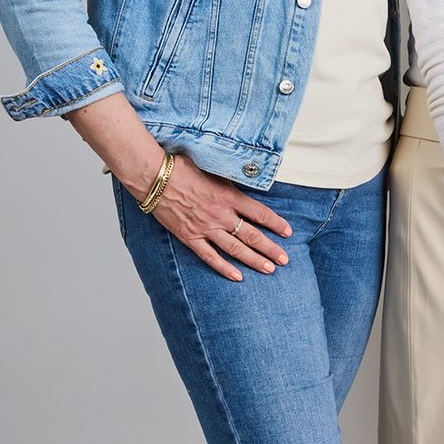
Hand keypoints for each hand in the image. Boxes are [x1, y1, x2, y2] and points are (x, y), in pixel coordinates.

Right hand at [154, 156, 291, 280]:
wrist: (155, 177)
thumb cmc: (182, 167)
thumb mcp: (213, 168)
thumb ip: (231, 179)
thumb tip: (247, 177)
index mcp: (229, 196)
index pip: (260, 213)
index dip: (276, 224)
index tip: (287, 232)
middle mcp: (221, 215)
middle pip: (252, 236)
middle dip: (271, 249)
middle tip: (284, 260)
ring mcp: (206, 228)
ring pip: (235, 249)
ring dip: (254, 260)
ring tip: (269, 269)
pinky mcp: (190, 237)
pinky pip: (210, 257)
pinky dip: (224, 268)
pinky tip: (237, 276)